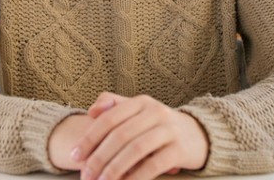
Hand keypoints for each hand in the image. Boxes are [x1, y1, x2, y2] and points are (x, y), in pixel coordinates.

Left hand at [63, 92, 207, 179]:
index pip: (109, 119)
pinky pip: (154, 164)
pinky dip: (136, 177)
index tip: (75, 156)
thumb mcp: (139, 110)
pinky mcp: (180, 149)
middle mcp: (155, 112)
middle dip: (99, 158)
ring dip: (114, 169)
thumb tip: (92, 112)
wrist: (199, 134)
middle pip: (120, 135)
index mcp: (141, 102)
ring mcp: (169, 130)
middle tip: (86, 175)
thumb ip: (113, 105)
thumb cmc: (159, 125)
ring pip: (135, 149)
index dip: (89, 138)